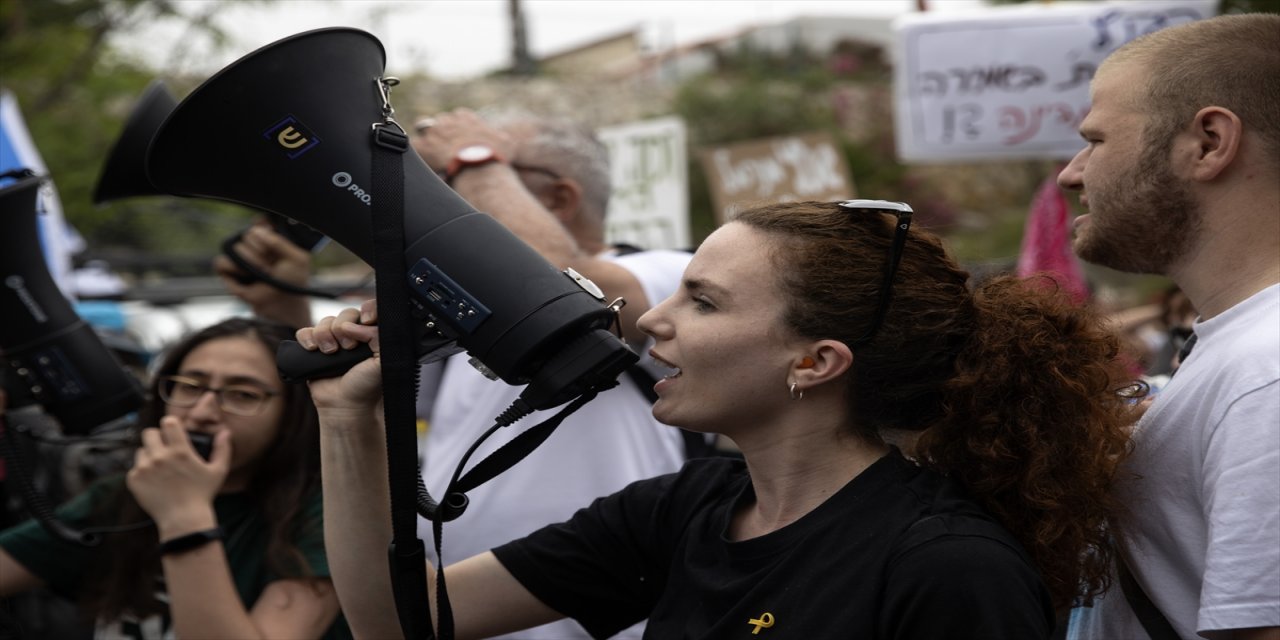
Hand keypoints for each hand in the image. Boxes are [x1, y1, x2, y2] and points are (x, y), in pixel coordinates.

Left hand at [127, 417, 230, 530]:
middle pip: (149, 433)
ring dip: (149, 455)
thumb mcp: (218, 471)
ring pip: (141, 450)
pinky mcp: (134, 480)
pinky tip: (154, 481)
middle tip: (164, 448)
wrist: (183, 519)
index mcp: (180, 451)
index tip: (173, 431)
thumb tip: (225, 432)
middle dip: (157, 438)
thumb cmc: (202, 495)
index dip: (170, 425)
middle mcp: (160, 457)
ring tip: (160, 468)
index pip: (168, 422)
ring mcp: (145, 468)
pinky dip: (142, 472)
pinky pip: (134, 468)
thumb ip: (222, 449)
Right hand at [213, 219, 313, 326]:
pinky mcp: (229, 271)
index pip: (260, 222)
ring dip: (252, 262)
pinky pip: (221, 262)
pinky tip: (246, 275)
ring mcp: (240, 257)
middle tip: (273, 266)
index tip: (275, 243)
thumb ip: (280, 241)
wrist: (284, 305)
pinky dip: (233, 269)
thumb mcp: (297, 259)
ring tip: (263, 273)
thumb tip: (257, 228)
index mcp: (270, 237)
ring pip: (236, 247)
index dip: (266, 230)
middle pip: (248, 235)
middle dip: (263, 252)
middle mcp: (254, 244)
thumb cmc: (293, 282)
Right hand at [298, 300, 383, 414]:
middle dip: (344, 328)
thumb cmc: (366, 386)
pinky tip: (314, 350)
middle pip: (346, 313)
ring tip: (331, 353)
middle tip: (349, 348)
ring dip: (326, 335)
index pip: (371, 309)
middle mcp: (354, 335)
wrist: (345, 406)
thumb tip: (358, 323)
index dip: (368, 310)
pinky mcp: (314, 348)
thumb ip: (379, 337)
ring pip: (325, 321)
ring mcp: (333, 341)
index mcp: (373, 335)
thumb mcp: (383, 361)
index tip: (367, 320)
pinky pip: (305, 331)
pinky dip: (308, 338)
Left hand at [411, 108, 516, 171]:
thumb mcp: (507, 143)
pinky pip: (414, 145)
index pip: (457, 116)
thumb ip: (501, 137)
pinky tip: (424, 162)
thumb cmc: (495, 157)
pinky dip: (419, 152)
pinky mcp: (422, 146)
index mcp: (466, 117)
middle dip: (441, 132)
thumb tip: (506, 141)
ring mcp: (433, 132)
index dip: (457, 128)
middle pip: (439, 121)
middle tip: (446, 148)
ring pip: (423, 128)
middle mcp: (447, 120)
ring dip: (427, 139)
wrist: (480, 168)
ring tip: (433, 153)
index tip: (459, 139)